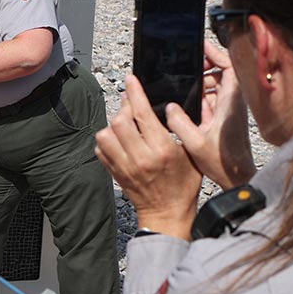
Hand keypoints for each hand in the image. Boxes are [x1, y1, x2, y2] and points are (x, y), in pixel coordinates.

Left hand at [95, 75, 201, 238]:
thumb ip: (179, 130)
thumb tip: (166, 107)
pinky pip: (101, 149)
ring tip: (126, 124)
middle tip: (132, 105)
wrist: (167, 214)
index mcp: (161, 149)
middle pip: (119, 121)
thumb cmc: (184, 185)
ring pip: (105, 134)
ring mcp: (124, 166)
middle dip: (124, 108)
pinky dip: (107, 140)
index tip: (131, 79)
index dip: (135, 92)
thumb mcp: (191, 154)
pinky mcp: (114, 173)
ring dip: (114, 125)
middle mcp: (140, 157)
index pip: (142, 114)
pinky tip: (119, 140)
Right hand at [165, 43, 254, 188]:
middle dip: (204, 67)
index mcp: (230, 103)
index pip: (230, 68)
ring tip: (183, 85)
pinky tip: (186, 102)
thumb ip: (179, 123)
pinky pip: (212, 99)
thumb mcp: (195, 143)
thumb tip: (170, 107)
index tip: (201, 47)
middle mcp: (232, 104)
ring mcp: (228, 111)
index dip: (217, 54)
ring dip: (201, 83)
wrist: (237, 178)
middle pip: (222, 73)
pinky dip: (200, 96)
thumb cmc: (224, 163)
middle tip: (186, 67)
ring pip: (217, 86)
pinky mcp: (223, 119)